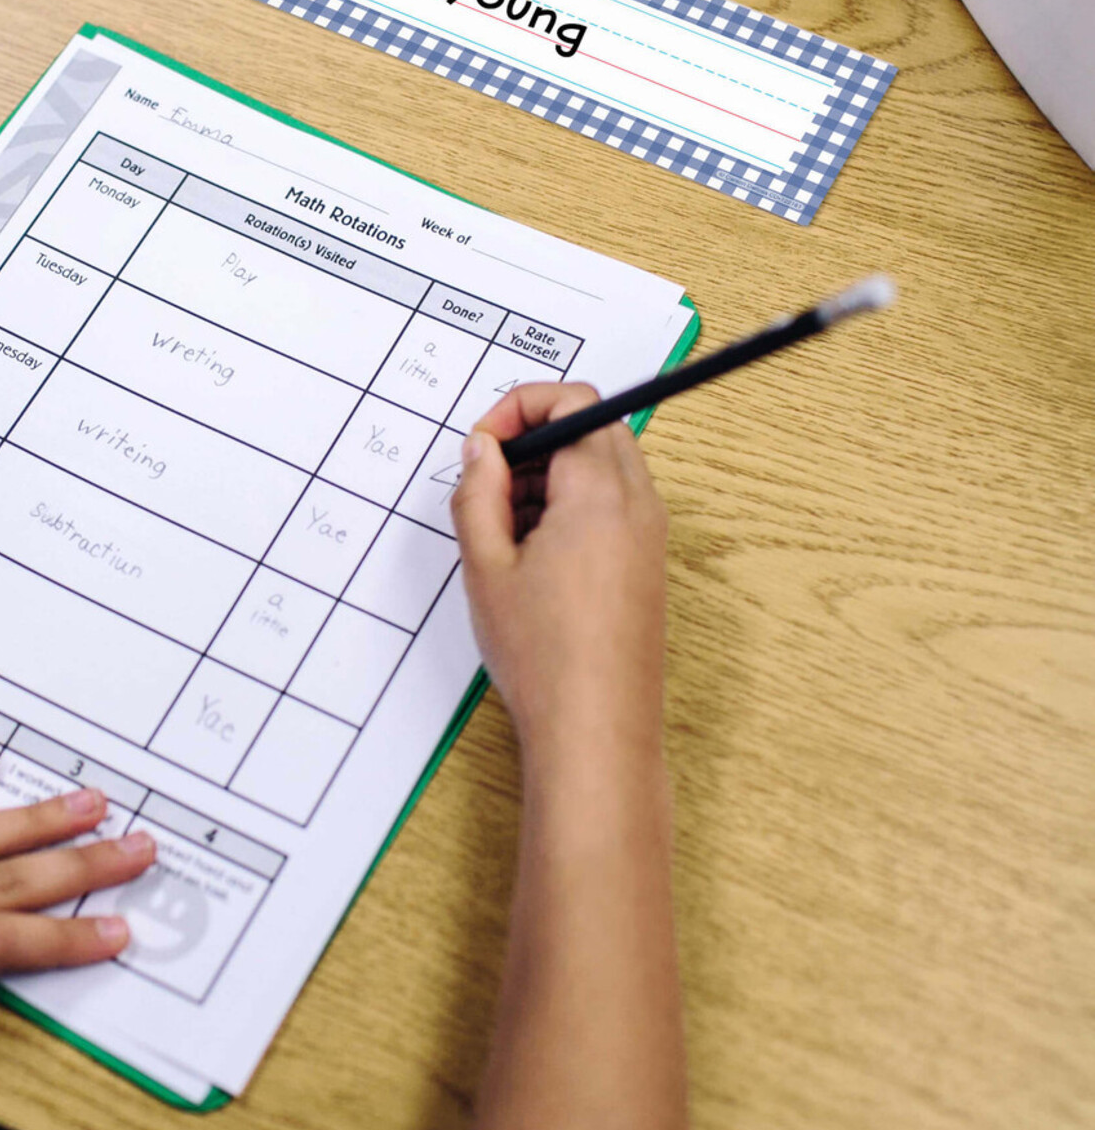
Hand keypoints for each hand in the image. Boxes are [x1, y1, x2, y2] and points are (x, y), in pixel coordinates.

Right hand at [451, 382, 667, 761]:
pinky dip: (570, 507)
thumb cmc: (544, 656)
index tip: (483, 445)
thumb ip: (478, 491)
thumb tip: (482, 448)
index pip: (572, 399)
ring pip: (601, 465)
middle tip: (488, 486)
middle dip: (533, 441)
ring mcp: (649, 534)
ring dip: (550, 476)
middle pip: (591, 426)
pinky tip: (532, 559)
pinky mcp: (647, 562)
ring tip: (505, 532)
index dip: (518, 408)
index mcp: (600, 492)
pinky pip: (611, 504)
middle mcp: (638, 503)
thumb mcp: (485, 565)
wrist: (595, 729)